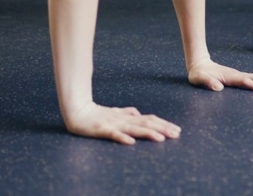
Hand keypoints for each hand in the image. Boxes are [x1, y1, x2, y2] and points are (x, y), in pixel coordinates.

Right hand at [63, 102, 180, 144]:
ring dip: (148, 133)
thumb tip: (138, 113)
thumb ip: (125, 113)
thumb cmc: (95, 113)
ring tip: (161, 138)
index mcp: (127, 117)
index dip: (163, 124)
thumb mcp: (113, 113)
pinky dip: (122, 137)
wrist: (76, 110)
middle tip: (176, 134)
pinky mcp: (101, 128)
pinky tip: (131, 142)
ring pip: (133, 129)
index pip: (148, 120)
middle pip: (145, 123)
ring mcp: (112, 124)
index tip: (177, 130)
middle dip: (162, 128)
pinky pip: (113, 134)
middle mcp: (123, 120)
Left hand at [188, 59, 252, 91]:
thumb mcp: (199, 78)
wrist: (199, 64)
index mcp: (228, 76)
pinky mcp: (236, 77)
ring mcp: (237, 75)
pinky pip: (251, 78)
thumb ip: (208, 82)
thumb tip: (218, 87)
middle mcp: (235, 75)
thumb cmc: (198, 74)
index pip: (243, 81)